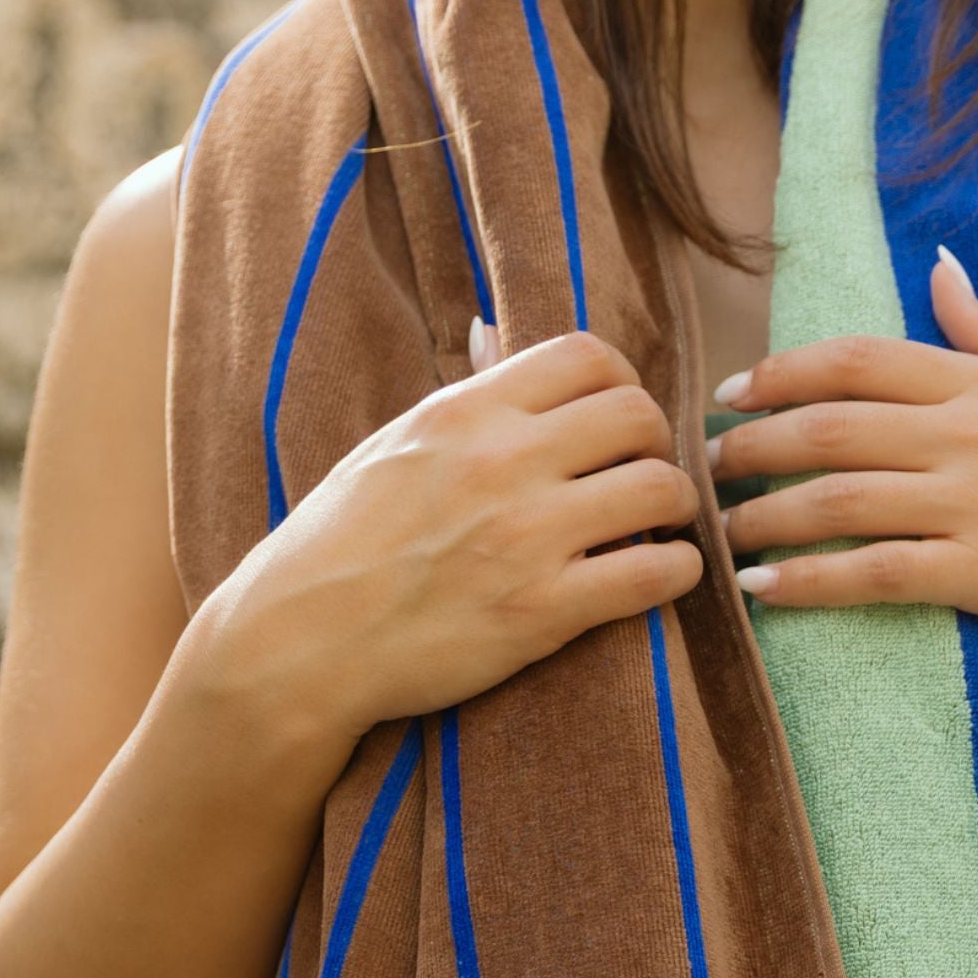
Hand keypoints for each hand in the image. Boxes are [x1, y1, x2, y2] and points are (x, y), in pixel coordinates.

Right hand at [218, 319, 703, 737]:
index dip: (623, 382)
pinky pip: (656, 573)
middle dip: (658, 443)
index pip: (588, 356)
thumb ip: (462, 398)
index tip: (617, 419)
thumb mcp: (391, 446)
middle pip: (640, 415)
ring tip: (660, 525)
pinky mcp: (543, 611)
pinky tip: (666, 575)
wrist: (297, 644)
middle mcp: (502, 462)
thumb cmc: (337, 545)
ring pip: (663, 488)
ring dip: (679, 506)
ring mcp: (527, 536)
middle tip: (644, 473)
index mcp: (465, 413)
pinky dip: (680, 571)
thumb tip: (493, 334)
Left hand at [708, 247, 977, 652]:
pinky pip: (875, 576)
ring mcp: (977, 506)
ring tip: (720, 529)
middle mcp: (971, 436)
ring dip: (764, 514)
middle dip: (753, 444)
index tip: (736, 388)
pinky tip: (763, 589)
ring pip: (837, 501)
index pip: (860, 360)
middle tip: (706, 463)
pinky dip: (809, 581)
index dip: (784, 370)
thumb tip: (939, 271)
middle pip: (830, 427)